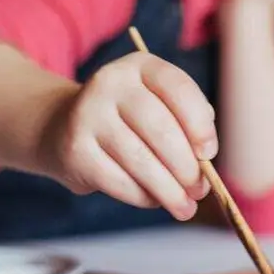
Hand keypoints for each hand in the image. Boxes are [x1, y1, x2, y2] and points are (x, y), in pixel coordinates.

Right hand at [40, 52, 216, 219]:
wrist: (64, 127)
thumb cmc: (129, 120)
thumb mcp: (158, 104)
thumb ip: (187, 123)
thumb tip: (204, 162)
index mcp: (140, 66)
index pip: (178, 89)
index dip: (200, 125)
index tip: (209, 153)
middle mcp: (110, 82)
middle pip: (160, 129)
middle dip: (187, 167)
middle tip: (200, 190)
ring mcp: (88, 114)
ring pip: (140, 160)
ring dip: (169, 190)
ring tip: (185, 207)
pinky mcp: (75, 149)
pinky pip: (118, 181)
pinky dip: (142, 196)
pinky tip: (154, 200)